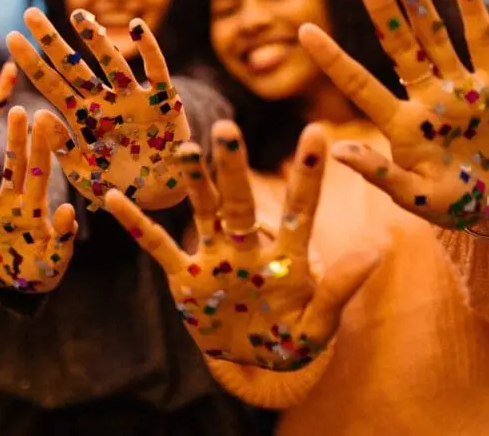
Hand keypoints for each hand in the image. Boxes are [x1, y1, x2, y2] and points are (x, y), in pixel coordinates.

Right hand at [0, 106, 77, 291]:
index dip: (43, 146)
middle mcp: (11, 201)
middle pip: (13, 165)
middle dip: (16, 139)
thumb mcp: (56, 256)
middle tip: (18, 110)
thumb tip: (69, 210)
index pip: (40, 170)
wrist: (15, 290)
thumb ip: (62, 236)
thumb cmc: (41, 270)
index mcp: (35, 206)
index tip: (46, 120)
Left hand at [7, 8, 189, 210]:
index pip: (50, 85)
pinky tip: (137, 26)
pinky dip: (149, 48)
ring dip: (96, 39)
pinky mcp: (164, 100)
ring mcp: (133, 99)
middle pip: (73, 66)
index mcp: (81, 118)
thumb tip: (40, 115)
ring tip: (78, 15)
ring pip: (111, 62)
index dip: (31, 62)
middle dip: (52, 41)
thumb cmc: (116, 185)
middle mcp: (104, 102)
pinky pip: (156, 70)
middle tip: (30, 13)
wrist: (160, 196)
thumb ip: (61, 148)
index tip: (10, 37)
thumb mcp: (83, 172)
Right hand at [104, 121, 379, 370]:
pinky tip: (112, 199)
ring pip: (202, 211)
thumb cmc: (289, 338)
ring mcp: (214, 258)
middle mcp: (248, 246)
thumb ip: (338, 289)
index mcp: (286, 256)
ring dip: (192, 182)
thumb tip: (375, 250)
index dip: (307, 173)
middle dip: (233, 168)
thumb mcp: (317, 325)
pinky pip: (157, 246)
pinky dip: (137, 225)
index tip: (317, 131)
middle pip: (240, 201)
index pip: (300, 208)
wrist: (250, 359)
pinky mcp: (185, 277)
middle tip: (228, 128)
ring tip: (182, 147)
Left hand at [300, 0, 488, 234]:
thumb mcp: (416, 197)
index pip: (357, 83)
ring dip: (420, 2)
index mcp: (400, 124)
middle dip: (381, 10)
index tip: (302, 30)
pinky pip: (483, 41)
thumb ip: (380, 174)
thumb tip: (337, 151)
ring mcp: (462, 88)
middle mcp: (427, 98)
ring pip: (436, 36)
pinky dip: (472, 12)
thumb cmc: (458, 205)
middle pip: (398, 46)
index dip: (331, 58)